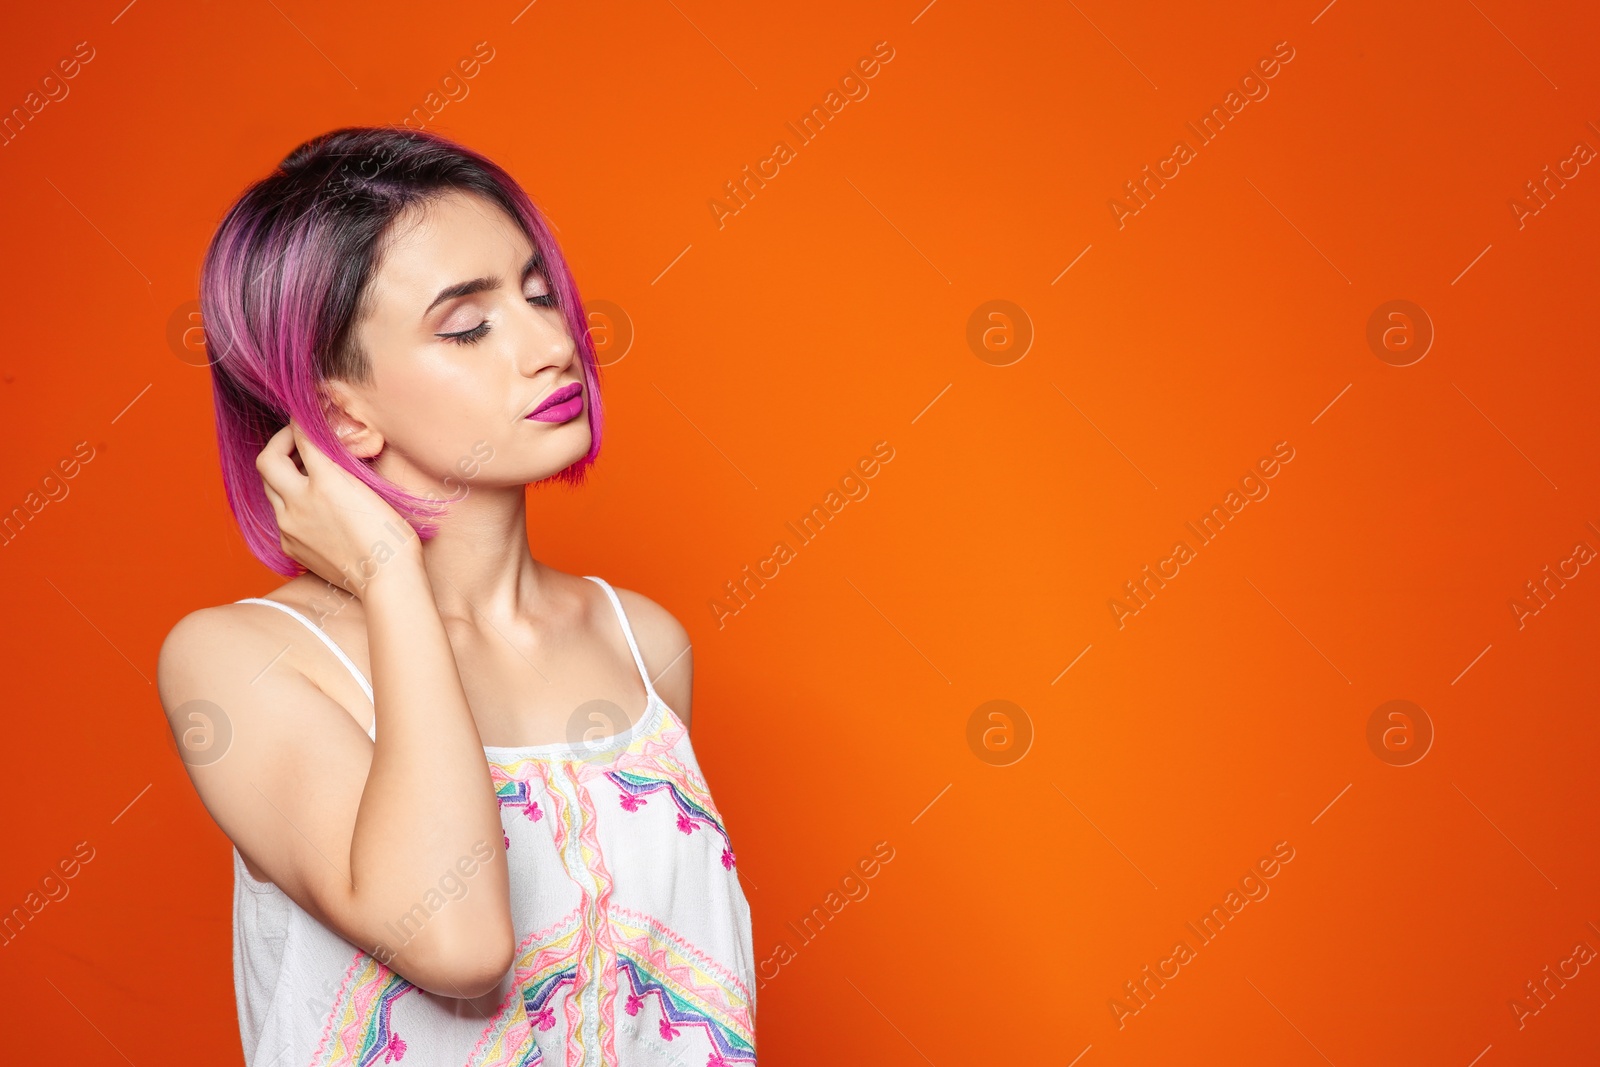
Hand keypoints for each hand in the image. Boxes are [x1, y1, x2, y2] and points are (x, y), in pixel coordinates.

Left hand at [255, 420, 420, 595]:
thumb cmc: (391, 534)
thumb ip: (344, 464)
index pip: (301, 437)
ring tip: (304, 472)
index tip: (306, 416)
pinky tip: (312, 507)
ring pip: (269, 489)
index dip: (301, 421)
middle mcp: (299, 501)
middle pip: (267, 461)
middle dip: (279, 444)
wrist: (386, 579)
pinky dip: (290, 503)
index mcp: (324, 481)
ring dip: (282, 474)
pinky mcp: (290, 546)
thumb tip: (329, 446)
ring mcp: (289, 526)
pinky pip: (279, 516)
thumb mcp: (372, 488)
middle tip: (296, 441)